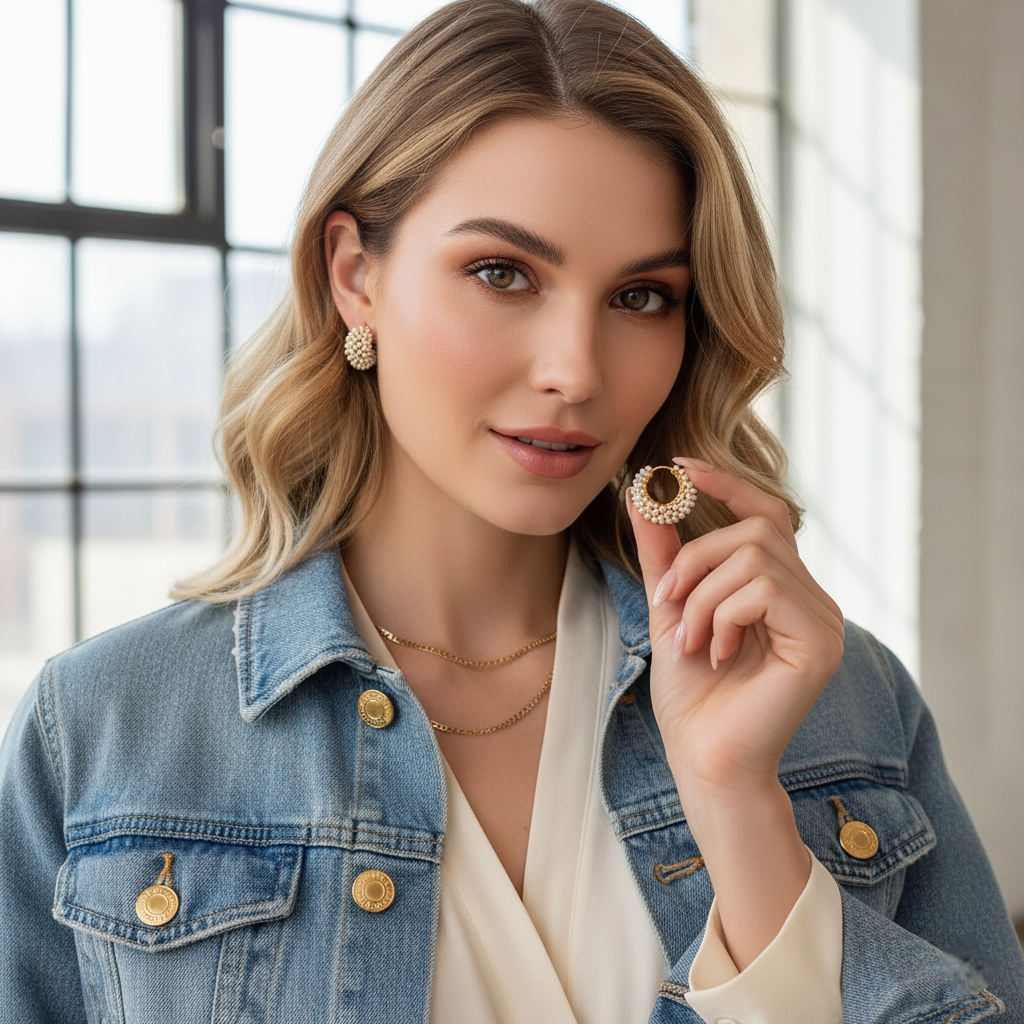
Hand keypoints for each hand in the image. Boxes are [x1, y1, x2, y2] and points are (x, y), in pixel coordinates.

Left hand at [627, 457, 844, 968]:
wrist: (703, 758)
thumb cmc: (691, 694)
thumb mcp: (670, 609)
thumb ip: (664, 553)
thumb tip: (642, 490)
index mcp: (782, 588)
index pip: (767, 513)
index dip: (726, 483)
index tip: (676, 466)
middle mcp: (812, 598)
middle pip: (755, 529)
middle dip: (697, 559)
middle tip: (669, 605)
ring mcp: (823, 619)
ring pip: (755, 556)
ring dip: (704, 596)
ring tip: (693, 641)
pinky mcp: (822, 641)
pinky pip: (765, 589)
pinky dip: (724, 614)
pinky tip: (718, 653)